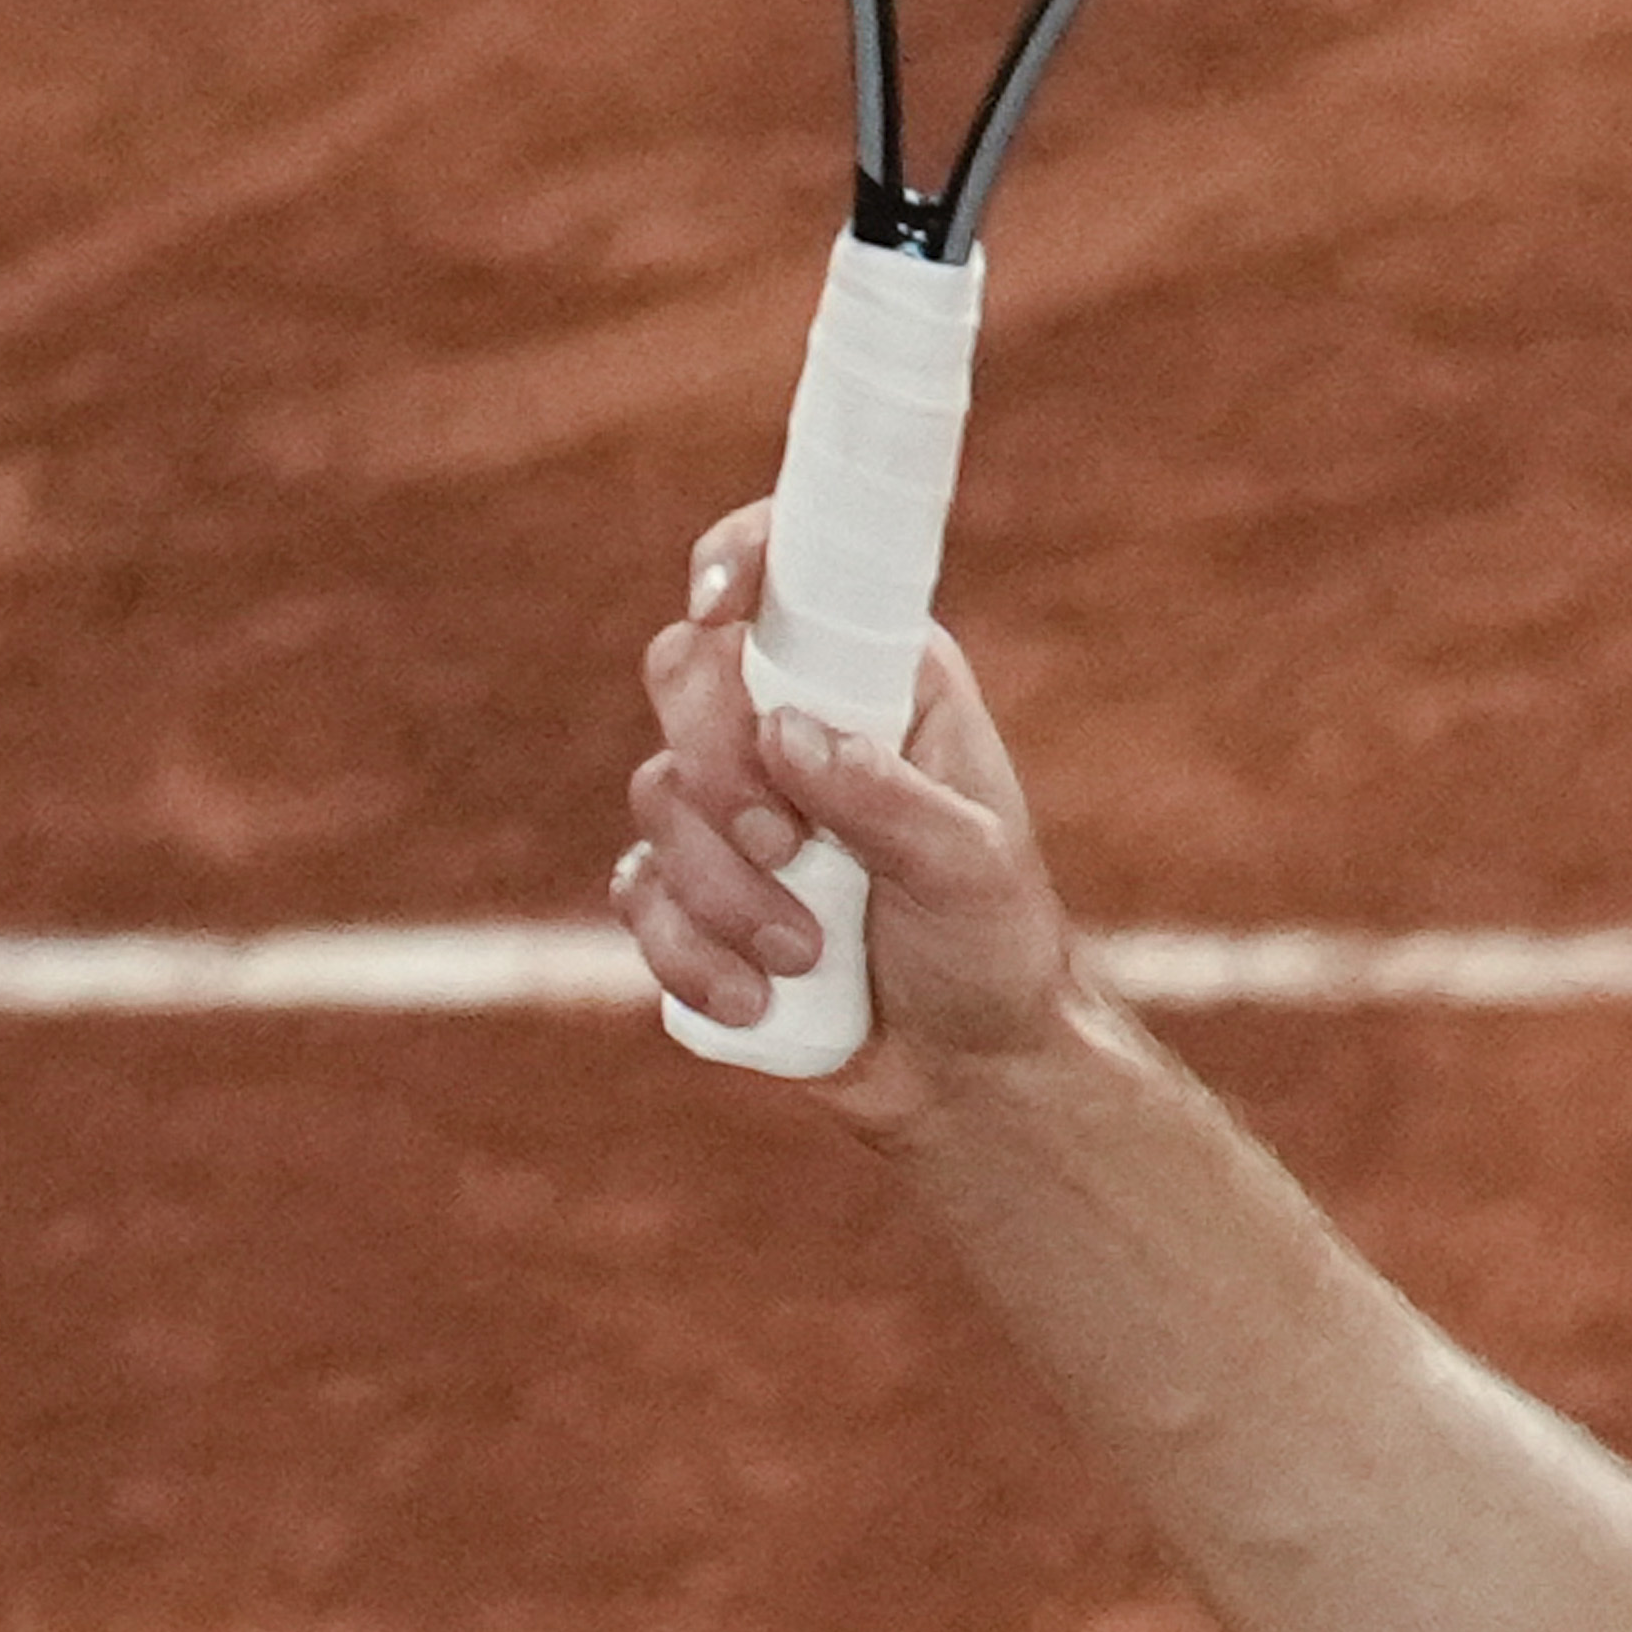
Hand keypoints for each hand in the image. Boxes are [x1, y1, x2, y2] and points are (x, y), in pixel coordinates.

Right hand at [615, 505, 1083, 1111]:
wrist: (968, 1070)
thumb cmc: (994, 949)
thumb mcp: (972, 869)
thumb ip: (890, 799)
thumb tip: (784, 733)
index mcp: (882, 685)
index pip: (795, 578)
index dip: (741, 560)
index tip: (718, 607)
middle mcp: (797, 725)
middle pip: (682, 675)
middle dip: (719, 769)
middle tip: (784, 846)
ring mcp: (734, 806)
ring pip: (657, 797)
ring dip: (725, 890)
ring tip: (807, 954)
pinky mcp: (691, 888)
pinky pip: (636, 892)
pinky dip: (689, 952)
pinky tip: (758, 997)